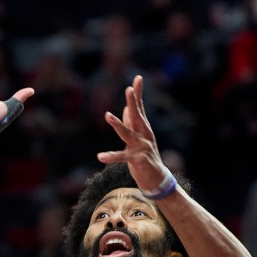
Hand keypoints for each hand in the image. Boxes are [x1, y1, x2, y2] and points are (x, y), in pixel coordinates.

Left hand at [96, 75, 167, 192]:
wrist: (156, 179)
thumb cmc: (146, 157)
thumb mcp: (138, 138)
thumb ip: (132, 123)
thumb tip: (126, 108)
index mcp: (143, 129)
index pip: (140, 108)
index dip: (138, 93)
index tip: (138, 77)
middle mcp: (144, 135)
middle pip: (137, 116)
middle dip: (133, 102)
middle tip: (129, 89)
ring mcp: (141, 147)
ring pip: (128, 134)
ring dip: (118, 124)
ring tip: (107, 115)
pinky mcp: (137, 160)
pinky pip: (121, 158)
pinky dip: (111, 157)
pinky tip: (100, 156)